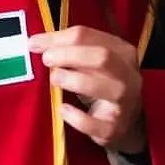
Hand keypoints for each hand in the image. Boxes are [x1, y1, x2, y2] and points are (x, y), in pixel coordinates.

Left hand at [33, 27, 144, 153]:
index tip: (35, 43)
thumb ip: (69, 49)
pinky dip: (75, 116)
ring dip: (73, 80)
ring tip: (54, 79)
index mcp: (122, 52)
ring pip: (101, 87)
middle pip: (101, 57)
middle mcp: (128, 75)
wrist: (127, 122)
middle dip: (69, 55)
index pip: (88, 36)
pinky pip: (93, 123)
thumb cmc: (103, 84)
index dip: (58, 38)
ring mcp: (124, 103)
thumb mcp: (92, 63)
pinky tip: (62, 109)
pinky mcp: (114, 128)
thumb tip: (36, 42)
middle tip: (46, 59)